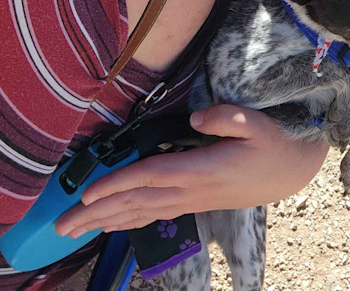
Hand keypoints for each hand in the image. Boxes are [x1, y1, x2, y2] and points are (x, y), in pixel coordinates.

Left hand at [53, 104, 326, 237]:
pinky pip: (152, 214)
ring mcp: (189, 200)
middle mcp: (190, 190)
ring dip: (103, 221)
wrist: (289, 172)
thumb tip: (195, 119)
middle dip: (95, 214)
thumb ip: (226, 117)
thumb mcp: (256, 123)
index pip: (150, 177)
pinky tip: (108, 226)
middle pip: (135, 203)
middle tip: (59, 227)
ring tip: (71, 231)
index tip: (86, 195)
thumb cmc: (271, 144)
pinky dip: (126, 221)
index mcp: (201, 170)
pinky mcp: (192, 203)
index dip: (116, 185)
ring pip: (139, 213)